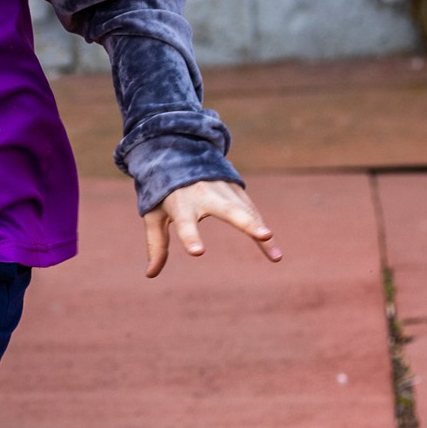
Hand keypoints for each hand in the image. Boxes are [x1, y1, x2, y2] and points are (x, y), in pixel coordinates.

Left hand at [143, 180, 280, 277]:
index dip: (191, 237)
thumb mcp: (154, 214)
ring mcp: (224, 189)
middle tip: (264, 235)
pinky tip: (271, 248)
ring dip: (262, 232)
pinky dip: (260, 228)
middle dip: (248, 223)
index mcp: (180, 203)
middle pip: (230, 211)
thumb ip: (156, 243)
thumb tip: (150, 274)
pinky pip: (251, 211)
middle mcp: (204, 194)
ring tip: (275, 255)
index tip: (197, 251)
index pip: (185, 223)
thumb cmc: (164, 190)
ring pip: (247, 212)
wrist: (179, 152)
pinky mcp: (236, 189)